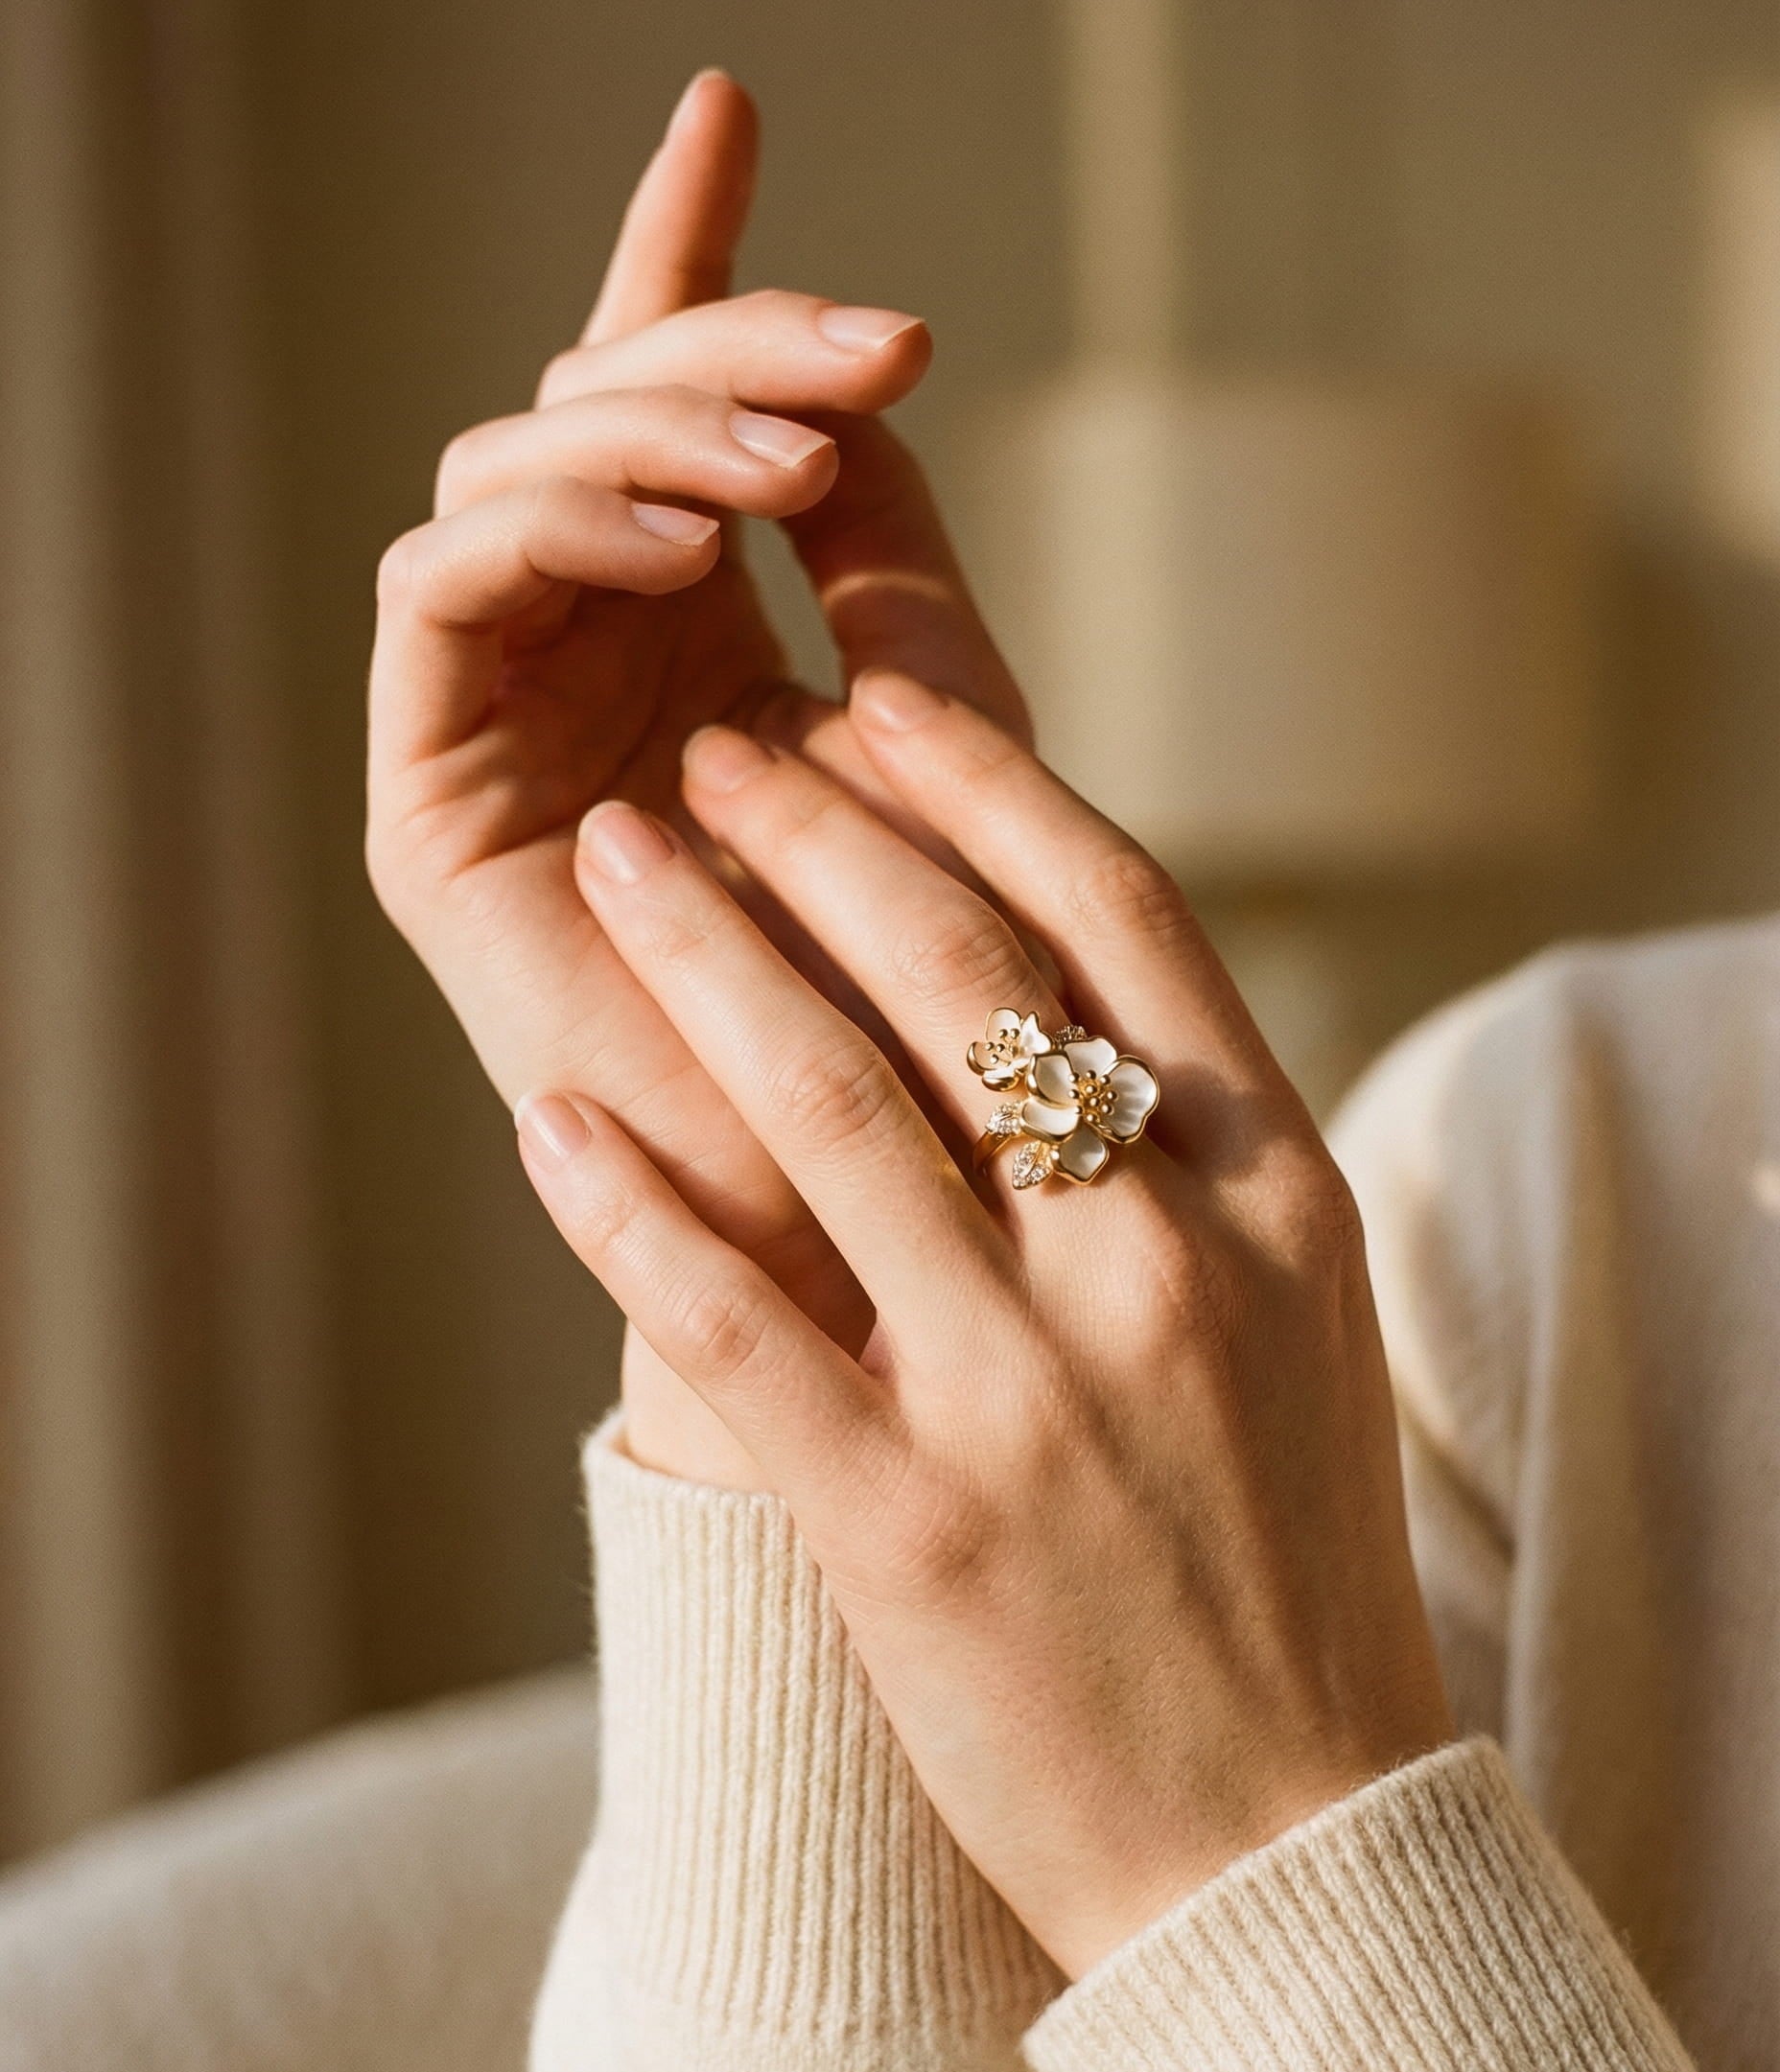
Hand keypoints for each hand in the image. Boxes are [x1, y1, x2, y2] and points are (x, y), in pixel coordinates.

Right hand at [364, 73, 1025, 1479]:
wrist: (871, 1278)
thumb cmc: (937, 1039)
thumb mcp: (942, 778)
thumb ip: (901, 603)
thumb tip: (879, 414)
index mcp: (695, 647)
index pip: (672, 418)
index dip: (688, 259)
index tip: (735, 96)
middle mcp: (585, 671)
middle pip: (590, 419)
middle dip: (715, 340)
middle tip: (869, 345)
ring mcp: (503, 733)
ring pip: (511, 481)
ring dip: (649, 432)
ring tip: (794, 462)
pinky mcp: (433, 811)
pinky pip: (439, 597)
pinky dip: (552, 535)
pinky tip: (689, 544)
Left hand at [511, 671, 1454, 1977]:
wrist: (1287, 1829)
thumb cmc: (1283, 1548)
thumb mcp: (1298, 1310)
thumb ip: (1197, 1139)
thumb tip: (1053, 970)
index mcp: (1273, 1189)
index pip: (1115, 917)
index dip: (979, 787)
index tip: (873, 708)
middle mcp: (1158, 1259)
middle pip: (960, 972)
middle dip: (817, 830)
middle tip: (716, 749)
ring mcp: (1028, 1389)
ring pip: (830, 1108)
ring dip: (703, 958)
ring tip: (619, 853)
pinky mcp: (905, 1520)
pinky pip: (733, 1317)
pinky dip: (628, 1202)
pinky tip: (552, 1113)